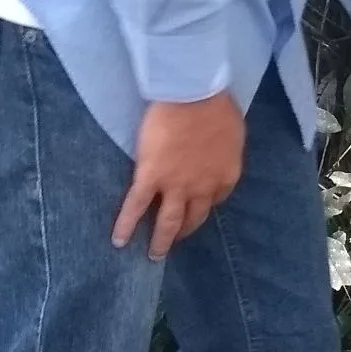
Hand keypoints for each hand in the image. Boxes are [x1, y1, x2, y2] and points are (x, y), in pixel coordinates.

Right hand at [114, 93, 244, 257]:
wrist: (194, 96)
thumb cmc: (216, 105)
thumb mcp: (231, 133)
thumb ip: (223, 150)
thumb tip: (217, 152)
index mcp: (225, 175)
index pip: (216, 198)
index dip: (205, 203)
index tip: (196, 205)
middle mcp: (203, 188)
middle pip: (194, 217)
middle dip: (185, 231)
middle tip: (176, 240)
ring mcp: (176, 186)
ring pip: (168, 221)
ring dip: (161, 240)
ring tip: (154, 255)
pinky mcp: (150, 178)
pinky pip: (136, 207)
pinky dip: (126, 225)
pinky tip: (119, 241)